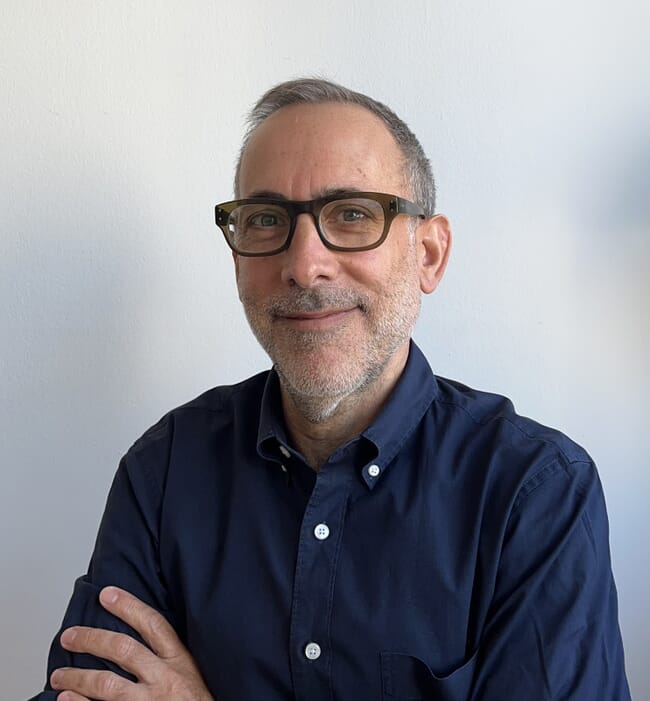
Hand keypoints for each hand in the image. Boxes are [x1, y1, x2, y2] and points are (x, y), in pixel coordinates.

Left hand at [50, 586, 212, 700]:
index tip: (107, 594)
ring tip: (59, 673)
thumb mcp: (194, 674)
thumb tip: (144, 638)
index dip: (128, 606)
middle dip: (92, 639)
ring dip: (78, 676)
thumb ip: (172, 657)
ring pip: (107, 684)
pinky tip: (64, 698)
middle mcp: (165, 679)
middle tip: (70, 635)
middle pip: (123, 650)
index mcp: (181, 662)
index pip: (153, 624)